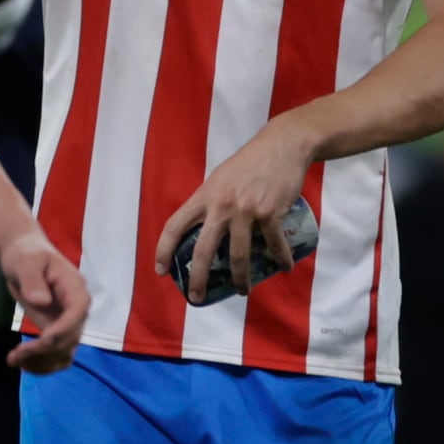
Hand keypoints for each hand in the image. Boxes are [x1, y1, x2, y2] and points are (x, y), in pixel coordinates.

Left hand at [1, 230, 91, 372]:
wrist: (24, 257)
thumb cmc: (26, 254)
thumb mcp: (25, 262)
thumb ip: (32, 280)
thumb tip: (41, 301)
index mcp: (74, 287)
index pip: (78, 312)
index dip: (64, 329)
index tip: (43, 341)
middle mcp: (76, 308)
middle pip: (71, 337)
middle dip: (44, 351)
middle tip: (14, 357)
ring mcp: (68, 322)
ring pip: (65, 352)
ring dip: (42, 362)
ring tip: (14, 361)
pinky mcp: (58, 332)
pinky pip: (57, 355)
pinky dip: (42, 364)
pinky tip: (22, 363)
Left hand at [153, 116, 313, 303]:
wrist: (282, 145)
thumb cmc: (250, 162)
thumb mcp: (221, 178)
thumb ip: (211, 201)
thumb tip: (205, 226)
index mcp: (204, 196)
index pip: (175, 226)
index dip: (163, 250)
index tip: (161, 270)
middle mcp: (221, 206)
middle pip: (202, 251)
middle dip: (197, 280)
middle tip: (197, 297)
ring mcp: (246, 211)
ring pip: (238, 256)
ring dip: (241, 280)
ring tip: (243, 291)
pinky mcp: (270, 213)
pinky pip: (273, 244)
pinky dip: (280, 259)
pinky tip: (283, 267)